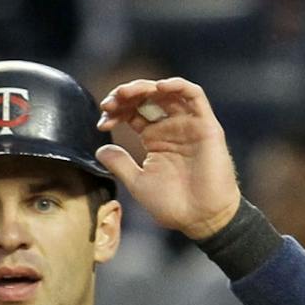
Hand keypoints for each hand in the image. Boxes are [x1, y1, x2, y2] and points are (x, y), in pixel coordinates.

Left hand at [94, 77, 240, 239]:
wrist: (201, 218)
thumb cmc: (173, 205)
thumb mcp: (138, 183)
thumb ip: (120, 164)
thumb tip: (99, 150)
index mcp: (154, 139)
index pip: (133, 113)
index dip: (116, 112)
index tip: (103, 122)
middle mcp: (171, 127)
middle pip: (147, 98)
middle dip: (126, 95)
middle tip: (110, 103)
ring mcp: (188, 124)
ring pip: (167, 92)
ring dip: (145, 87)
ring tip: (126, 93)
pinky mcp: (205, 125)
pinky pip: (194, 95)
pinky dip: (178, 85)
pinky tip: (159, 87)